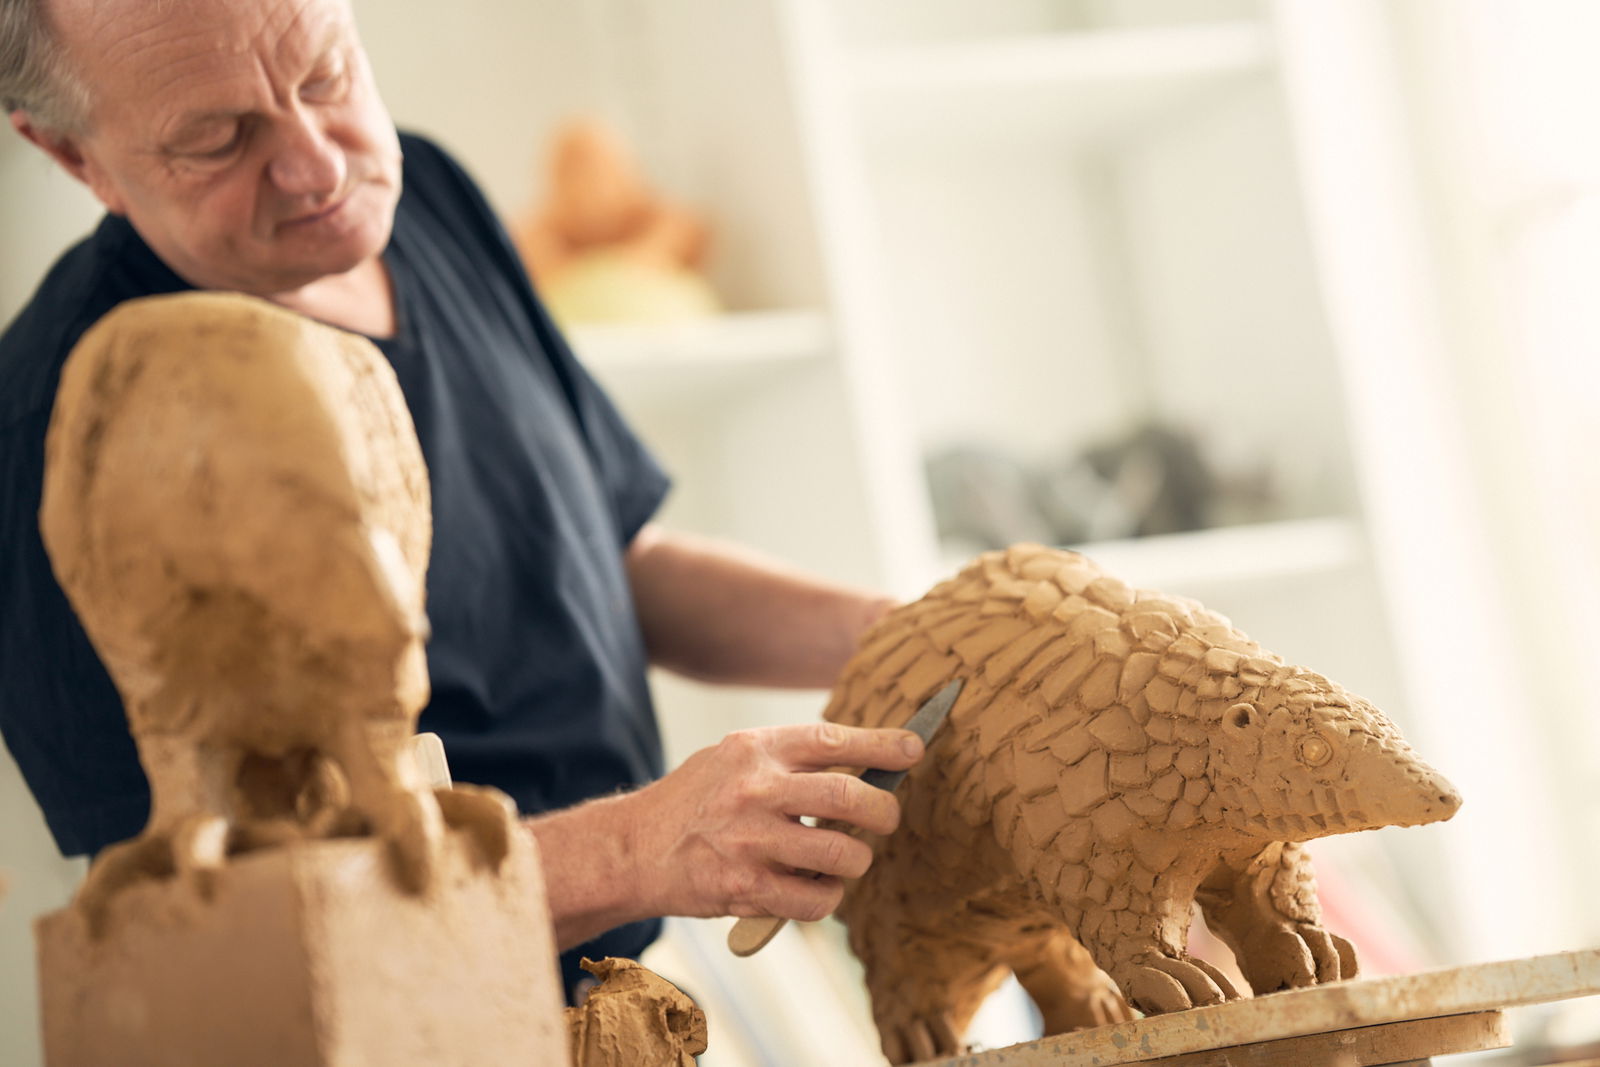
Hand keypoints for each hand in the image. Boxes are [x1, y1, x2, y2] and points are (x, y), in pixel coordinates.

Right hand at [623, 722, 923, 922]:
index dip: (883, 746)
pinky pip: (818, 900)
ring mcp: (751, 841)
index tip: (914, 750)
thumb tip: (864, 767)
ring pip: (843, 855)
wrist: (633, 849)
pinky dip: (828, 897)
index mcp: (755, 749)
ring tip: (847, 859)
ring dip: (857, 861)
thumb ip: (789, 759)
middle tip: (887, 818)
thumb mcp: (734, 758)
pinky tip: (814, 888)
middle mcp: (755, 790)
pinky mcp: (746, 889)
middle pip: (850, 798)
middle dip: (885, 812)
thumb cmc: (693, 801)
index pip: (834, 741)